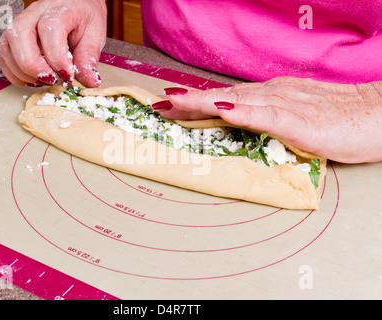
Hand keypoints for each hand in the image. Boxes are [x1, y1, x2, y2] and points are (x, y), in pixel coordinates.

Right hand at [0, 0, 106, 86]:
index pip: (49, 30)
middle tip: (52, 80)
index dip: (57, 58)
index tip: (68, 75)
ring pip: (6, 47)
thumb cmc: (84, 19)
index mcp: (59, 9)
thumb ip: (89, 57)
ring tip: (45, 81)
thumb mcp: (94, 35)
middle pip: (19, 35)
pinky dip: (15, 74)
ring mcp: (19, 24)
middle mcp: (34, 14)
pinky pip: (3, 58)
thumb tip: (90, 81)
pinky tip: (33, 79)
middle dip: (33, 65)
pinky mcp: (11, 38)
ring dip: (23, 72)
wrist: (77, 6)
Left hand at [154, 77, 381, 163]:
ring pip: (236, 100)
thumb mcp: (293, 121)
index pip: (225, 98)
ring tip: (175, 102)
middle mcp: (272, 94)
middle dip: (188, 101)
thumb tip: (243, 132)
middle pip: (222, 96)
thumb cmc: (338, 121)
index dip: (195, 102)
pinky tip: (223, 111)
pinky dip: (242, 112)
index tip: (169, 106)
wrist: (376, 116)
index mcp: (270, 96)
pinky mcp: (300, 119)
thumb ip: (267, 124)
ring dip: (203, 102)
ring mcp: (285, 104)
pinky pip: (266, 114)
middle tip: (158, 104)